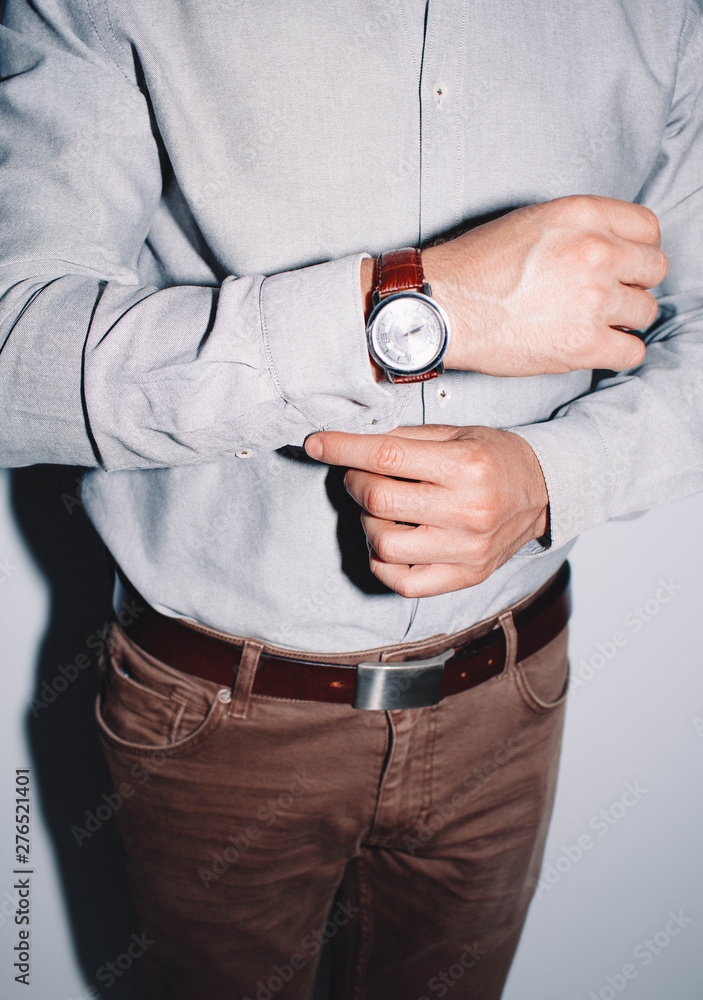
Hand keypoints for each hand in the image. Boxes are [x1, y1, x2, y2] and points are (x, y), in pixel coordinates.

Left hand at [304, 424, 548, 597]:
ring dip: (367, 522)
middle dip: (355, 483)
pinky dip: (382, 562)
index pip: (386, 457)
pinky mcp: (466, 575)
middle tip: (359, 475)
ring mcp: (467, 549)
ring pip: (383, 544)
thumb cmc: (495, 458)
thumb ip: (405, 440)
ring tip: (381, 509)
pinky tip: (388, 541)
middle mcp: (468, 510)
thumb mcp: (457, 434)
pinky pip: (403, 582)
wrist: (543, 492)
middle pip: (379, 501)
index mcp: (466, 467)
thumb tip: (351, 441)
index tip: (317, 444)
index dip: (342, 449)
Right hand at [420, 194, 667, 375]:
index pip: (648, 229)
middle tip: (606, 296)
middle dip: (633, 284)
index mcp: (582, 216)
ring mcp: (593, 300)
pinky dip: (618, 353)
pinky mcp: (583, 344)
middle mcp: (595, 252)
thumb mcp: (532, 222)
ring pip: (646, 312)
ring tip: (594, 323)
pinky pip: (632, 352)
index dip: (636, 250)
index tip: (623, 265)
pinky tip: (597, 347)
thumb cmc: (474, 268)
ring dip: (624, 320)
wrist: (441, 309)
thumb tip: (613, 249)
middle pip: (654, 270)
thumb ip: (579, 229)